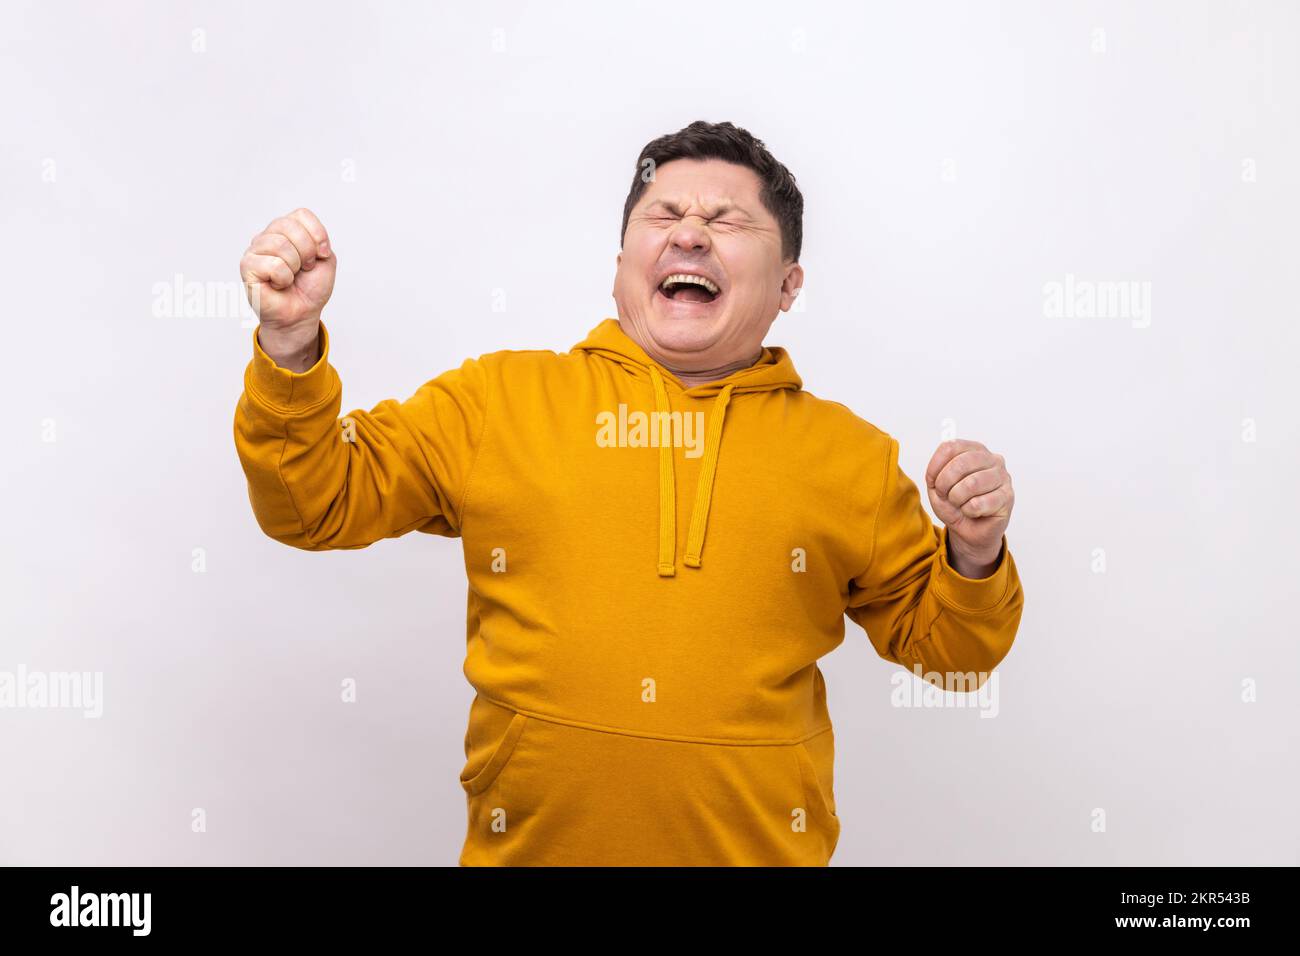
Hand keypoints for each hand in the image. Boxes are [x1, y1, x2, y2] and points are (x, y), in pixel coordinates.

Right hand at [239, 208, 333, 369]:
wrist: (300, 314)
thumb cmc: (309, 288)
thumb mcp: (326, 260)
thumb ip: (320, 241)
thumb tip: (305, 240)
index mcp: (286, 230)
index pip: (301, 215)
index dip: (318, 235)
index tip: (321, 255)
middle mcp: (268, 235)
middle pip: (290, 226)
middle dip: (308, 252)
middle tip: (305, 268)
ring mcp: (255, 249)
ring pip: (280, 244)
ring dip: (295, 266)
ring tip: (291, 277)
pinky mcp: (247, 266)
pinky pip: (273, 264)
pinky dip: (284, 278)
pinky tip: (279, 284)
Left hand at [924, 439, 1013, 576]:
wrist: (970, 530)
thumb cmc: (955, 505)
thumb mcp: (937, 488)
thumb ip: (935, 474)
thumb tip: (936, 470)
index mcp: (974, 450)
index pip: (950, 447)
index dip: (935, 465)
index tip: (932, 481)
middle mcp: (992, 459)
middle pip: (960, 463)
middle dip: (945, 483)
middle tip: (944, 495)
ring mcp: (1002, 477)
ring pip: (971, 483)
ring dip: (956, 498)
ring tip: (959, 503)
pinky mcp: (1007, 497)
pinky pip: (978, 503)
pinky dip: (968, 511)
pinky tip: (972, 511)